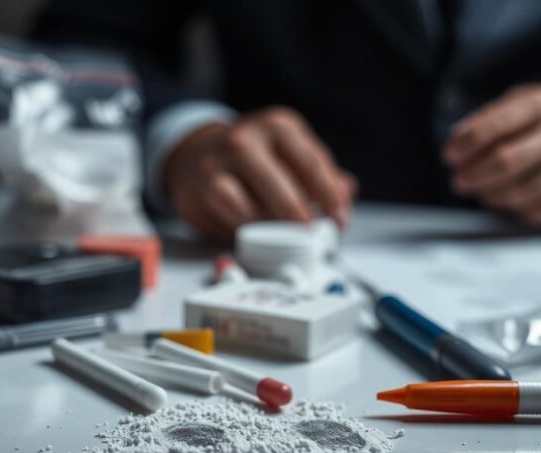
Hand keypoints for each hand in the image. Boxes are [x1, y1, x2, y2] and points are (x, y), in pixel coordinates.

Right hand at [163, 106, 356, 240]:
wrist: (194, 153)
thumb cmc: (252, 158)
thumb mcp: (288, 153)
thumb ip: (320, 172)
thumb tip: (346, 192)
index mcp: (278, 126)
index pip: (312, 164)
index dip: (330, 197)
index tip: (340, 220)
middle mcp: (245, 140)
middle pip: (286, 192)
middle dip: (305, 222)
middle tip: (315, 238)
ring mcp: (218, 165)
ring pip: (258, 212)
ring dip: (277, 233)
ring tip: (287, 239)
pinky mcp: (202, 192)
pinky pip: (234, 223)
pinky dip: (252, 234)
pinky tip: (258, 234)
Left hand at [443, 85, 540, 226]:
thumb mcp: (524, 105)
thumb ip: (488, 119)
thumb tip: (455, 143)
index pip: (496, 125)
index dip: (466, 144)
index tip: (449, 156)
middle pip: (505, 163)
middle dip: (472, 175)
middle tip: (459, 181)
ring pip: (516, 194)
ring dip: (488, 195)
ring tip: (481, 190)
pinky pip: (532, 213)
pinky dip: (512, 209)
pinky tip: (509, 198)